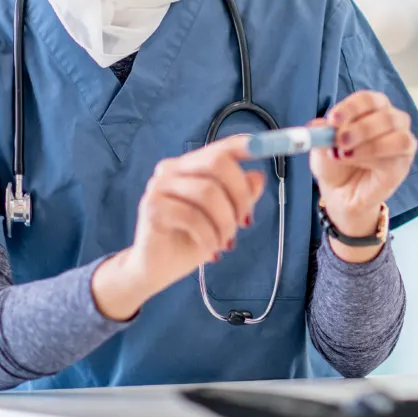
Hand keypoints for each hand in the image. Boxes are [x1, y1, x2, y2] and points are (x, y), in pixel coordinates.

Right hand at [92, 137, 264, 320]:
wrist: (155, 270)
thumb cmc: (189, 240)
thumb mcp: (223, 218)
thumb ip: (239, 196)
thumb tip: (258, 177)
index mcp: (189, 166)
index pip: (220, 149)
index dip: (245, 146)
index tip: (265, 148)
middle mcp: (171, 169)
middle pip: (217, 162)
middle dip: (240, 194)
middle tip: (244, 221)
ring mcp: (159, 187)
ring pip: (208, 192)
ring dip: (225, 223)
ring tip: (224, 242)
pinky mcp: (152, 208)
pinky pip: (192, 217)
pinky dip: (209, 237)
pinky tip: (210, 250)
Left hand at [310, 90, 416, 261]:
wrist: (340, 192)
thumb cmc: (335, 162)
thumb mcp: (321, 146)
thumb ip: (320, 134)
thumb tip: (316, 125)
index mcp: (373, 108)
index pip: (368, 99)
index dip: (351, 107)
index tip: (333, 120)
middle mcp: (393, 121)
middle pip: (386, 115)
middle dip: (361, 127)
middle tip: (339, 141)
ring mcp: (402, 143)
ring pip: (398, 136)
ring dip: (370, 144)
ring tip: (346, 154)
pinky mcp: (402, 165)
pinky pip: (395, 158)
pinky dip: (373, 158)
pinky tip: (358, 163)